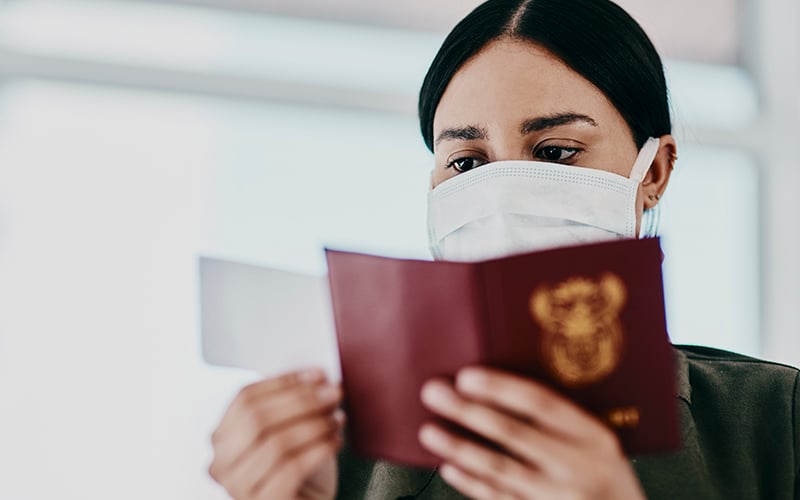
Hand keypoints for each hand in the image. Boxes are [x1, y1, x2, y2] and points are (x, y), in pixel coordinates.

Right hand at [209, 369, 343, 499]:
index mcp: (222, 438)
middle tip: (334, 393)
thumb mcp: (291, 430)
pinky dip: (319, 449)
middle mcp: (221, 464)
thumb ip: (292, 403)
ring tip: (338, 419)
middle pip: (257, 418)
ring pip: (276, 443)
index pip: (245, 398)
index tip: (318, 375)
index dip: (284, 382)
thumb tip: (319, 380)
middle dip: (302, 401)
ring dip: (315, 425)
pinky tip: (335, 441)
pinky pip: (292, 468)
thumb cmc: (299, 469)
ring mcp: (238, 488)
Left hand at [419, 367, 644, 499]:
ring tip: (429, 430)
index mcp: (596, 436)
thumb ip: (565, 419)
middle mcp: (580, 466)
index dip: (501, 388)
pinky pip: (500, 499)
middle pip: (514, 433)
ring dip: (460, 448)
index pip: (543, 404)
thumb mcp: (601, 442)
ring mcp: (561, 497)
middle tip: (434, 391)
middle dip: (468, 411)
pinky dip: (472, 483)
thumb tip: (502, 386)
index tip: (466, 375)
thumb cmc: (608, 476)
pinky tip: (449, 467)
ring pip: (500, 469)